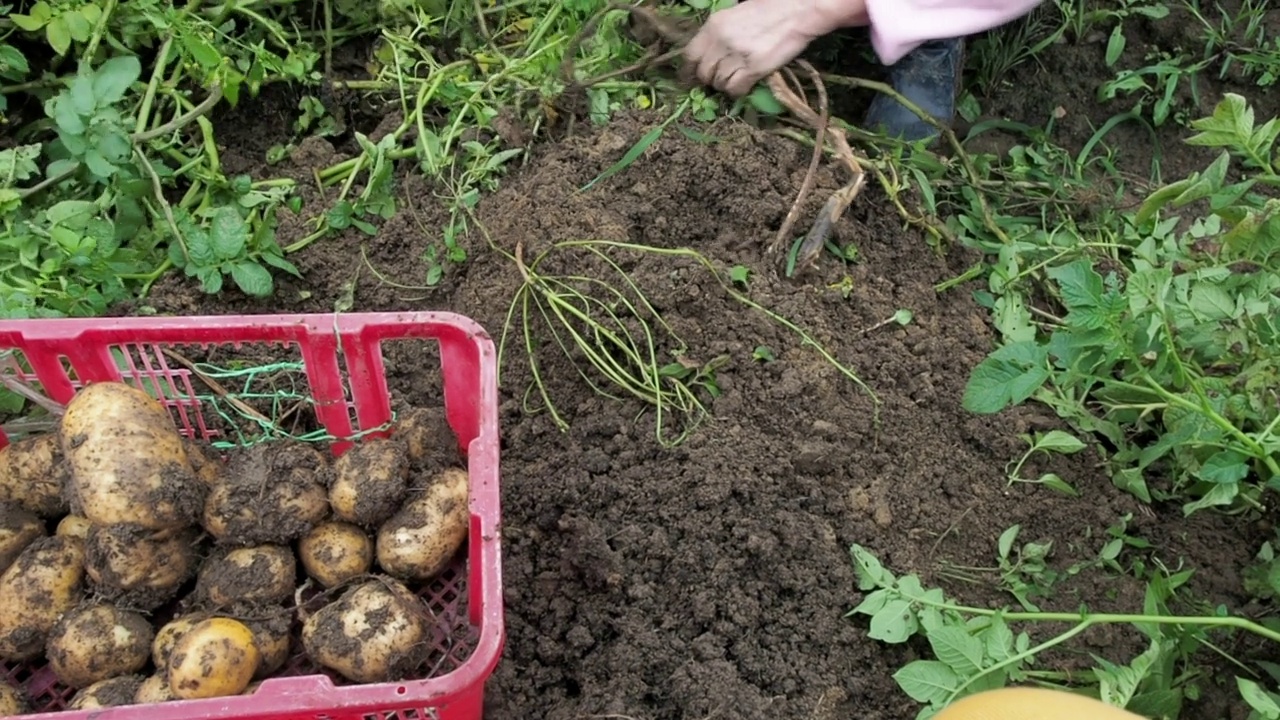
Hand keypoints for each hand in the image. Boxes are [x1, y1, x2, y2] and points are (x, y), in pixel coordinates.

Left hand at [684, 0, 868, 96]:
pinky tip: (745, 85)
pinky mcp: (753, 69)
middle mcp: (721, 41)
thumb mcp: (737, 13)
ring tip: (737, 79)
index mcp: (714, 25)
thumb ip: (720, 32)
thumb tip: (711, 52)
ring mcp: (736, 55)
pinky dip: (738, 91)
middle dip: (710, 80)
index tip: (692, 78)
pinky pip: (735, 89)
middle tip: (720, 80)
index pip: (690, 55)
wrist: (799, 10)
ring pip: (719, 83)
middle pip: (704, 73)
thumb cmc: (771, 8)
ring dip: (725, 86)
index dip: (689, 71)